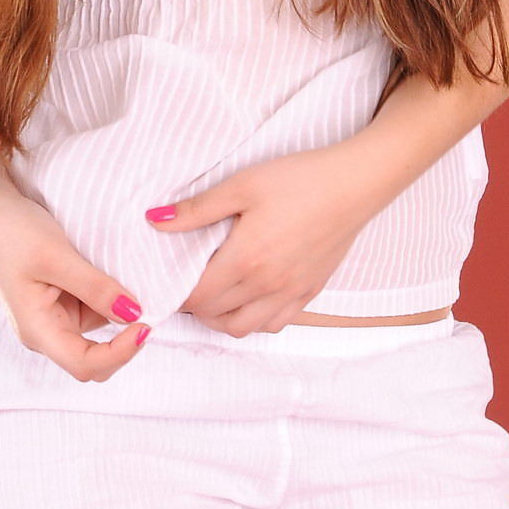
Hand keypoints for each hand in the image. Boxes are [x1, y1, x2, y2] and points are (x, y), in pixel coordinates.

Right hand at [0, 185, 150, 380]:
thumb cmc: (12, 232)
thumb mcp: (56, 256)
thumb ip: (95, 287)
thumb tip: (133, 314)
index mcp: (38, 330)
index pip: (86, 364)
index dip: (120, 352)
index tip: (146, 324)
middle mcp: (46, 330)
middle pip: (94, 357)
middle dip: (124, 340)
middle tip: (151, 308)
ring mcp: (54, 314)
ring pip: (99, 330)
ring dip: (121, 315)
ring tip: (139, 284)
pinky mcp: (61, 297)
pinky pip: (94, 307)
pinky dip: (112, 296)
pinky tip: (122, 273)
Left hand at [148, 139, 382, 335]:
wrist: (353, 184)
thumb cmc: (298, 179)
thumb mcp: (242, 184)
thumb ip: (197, 209)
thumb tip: (155, 220)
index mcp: (245, 260)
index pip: (197, 298)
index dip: (176, 294)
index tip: (168, 279)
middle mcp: (267, 286)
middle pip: (215, 316)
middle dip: (194, 305)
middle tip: (187, 281)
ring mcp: (291, 293)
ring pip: (244, 328)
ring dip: (222, 318)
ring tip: (215, 292)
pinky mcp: (310, 291)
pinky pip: (275, 324)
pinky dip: (255, 319)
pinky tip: (250, 296)